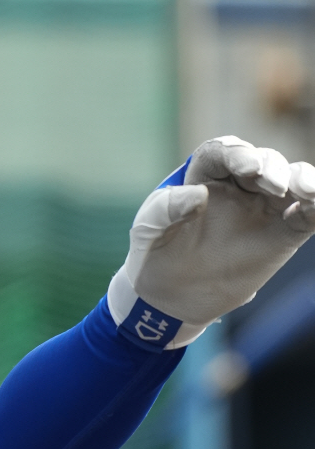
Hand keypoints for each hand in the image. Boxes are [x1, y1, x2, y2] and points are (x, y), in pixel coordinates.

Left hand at [107, 137, 314, 348]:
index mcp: (204, 175)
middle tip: (273, 185)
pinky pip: (306, 217)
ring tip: (306, 190)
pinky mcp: (282, 236)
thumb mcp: (149, 227)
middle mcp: (238, 186)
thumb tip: (200, 196)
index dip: (237, 154)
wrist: (170, 296)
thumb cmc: (156, 251)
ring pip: (292, 183)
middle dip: (272, 167)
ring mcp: (263, 209)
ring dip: (303, 180)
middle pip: (263, 162)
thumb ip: (168, 207)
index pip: (223, 152)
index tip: (247, 168)